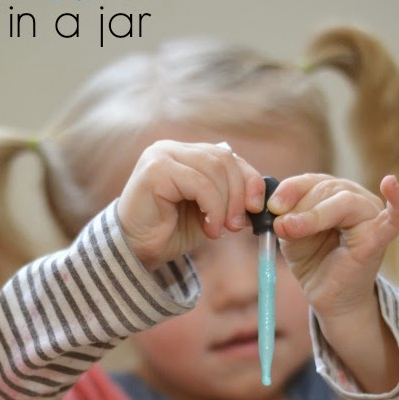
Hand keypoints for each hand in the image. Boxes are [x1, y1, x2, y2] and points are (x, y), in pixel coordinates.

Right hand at [117, 141, 263, 269]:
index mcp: (186, 154)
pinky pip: (199, 183)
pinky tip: (209, 227)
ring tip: (220, 230)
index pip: (227, 156)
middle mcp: (173, 149)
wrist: (137, 251)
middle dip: (239, 194)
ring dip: (225, 204)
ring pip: (214, 170)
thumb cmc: (170, 232)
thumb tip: (261, 199)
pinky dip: (212, 207)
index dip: (249, 179)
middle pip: (224, 159)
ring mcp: (162, 155)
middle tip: (237, 225)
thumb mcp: (209, 214)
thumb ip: (231, 200)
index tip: (257, 208)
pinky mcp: (155, 169)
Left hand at [269, 173, 398, 320]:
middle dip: (300, 207)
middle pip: (328, 189)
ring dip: (314, 215)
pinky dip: (397, 200)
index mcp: (335, 193)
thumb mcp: (292, 236)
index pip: (313, 181)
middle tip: (281, 227)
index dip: (291, 190)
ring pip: (345, 201)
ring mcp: (372, 217)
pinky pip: (396, 217)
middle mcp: (357, 199)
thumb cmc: (314, 262)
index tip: (271, 206)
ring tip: (293, 230)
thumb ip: (286, 219)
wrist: (329, 297)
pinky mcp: (380, 238)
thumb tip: (277, 209)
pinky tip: (390, 184)